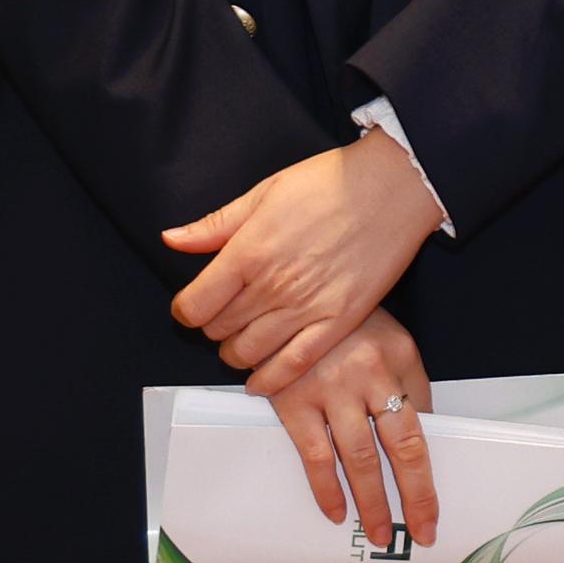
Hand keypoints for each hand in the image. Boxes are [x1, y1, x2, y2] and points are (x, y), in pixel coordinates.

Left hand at [167, 129, 445, 387]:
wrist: (392, 187)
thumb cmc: (330, 183)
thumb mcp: (264, 192)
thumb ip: (215, 225)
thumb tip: (172, 240)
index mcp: (248, 251)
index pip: (195, 305)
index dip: (186, 311)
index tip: (193, 306)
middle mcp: (272, 285)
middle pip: (219, 330)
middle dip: (214, 327)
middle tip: (224, 318)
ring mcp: (305, 307)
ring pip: (249, 353)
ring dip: (237, 353)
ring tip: (244, 342)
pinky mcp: (338, 322)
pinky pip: (293, 365)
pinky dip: (270, 379)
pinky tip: (261, 379)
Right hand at [252, 313, 441, 548]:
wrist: (287, 297)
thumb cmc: (346, 326)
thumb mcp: (390, 342)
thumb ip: (407, 387)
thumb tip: (423, 440)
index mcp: (399, 359)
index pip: (423, 426)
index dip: (428, 474)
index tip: (433, 510)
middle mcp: (369, 375)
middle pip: (400, 447)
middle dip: (413, 497)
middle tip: (419, 533)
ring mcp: (330, 388)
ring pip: (359, 457)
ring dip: (371, 501)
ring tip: (379, 533)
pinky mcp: (293, 400)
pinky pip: (314, 454)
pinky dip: (326, 488)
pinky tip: (336, 512)